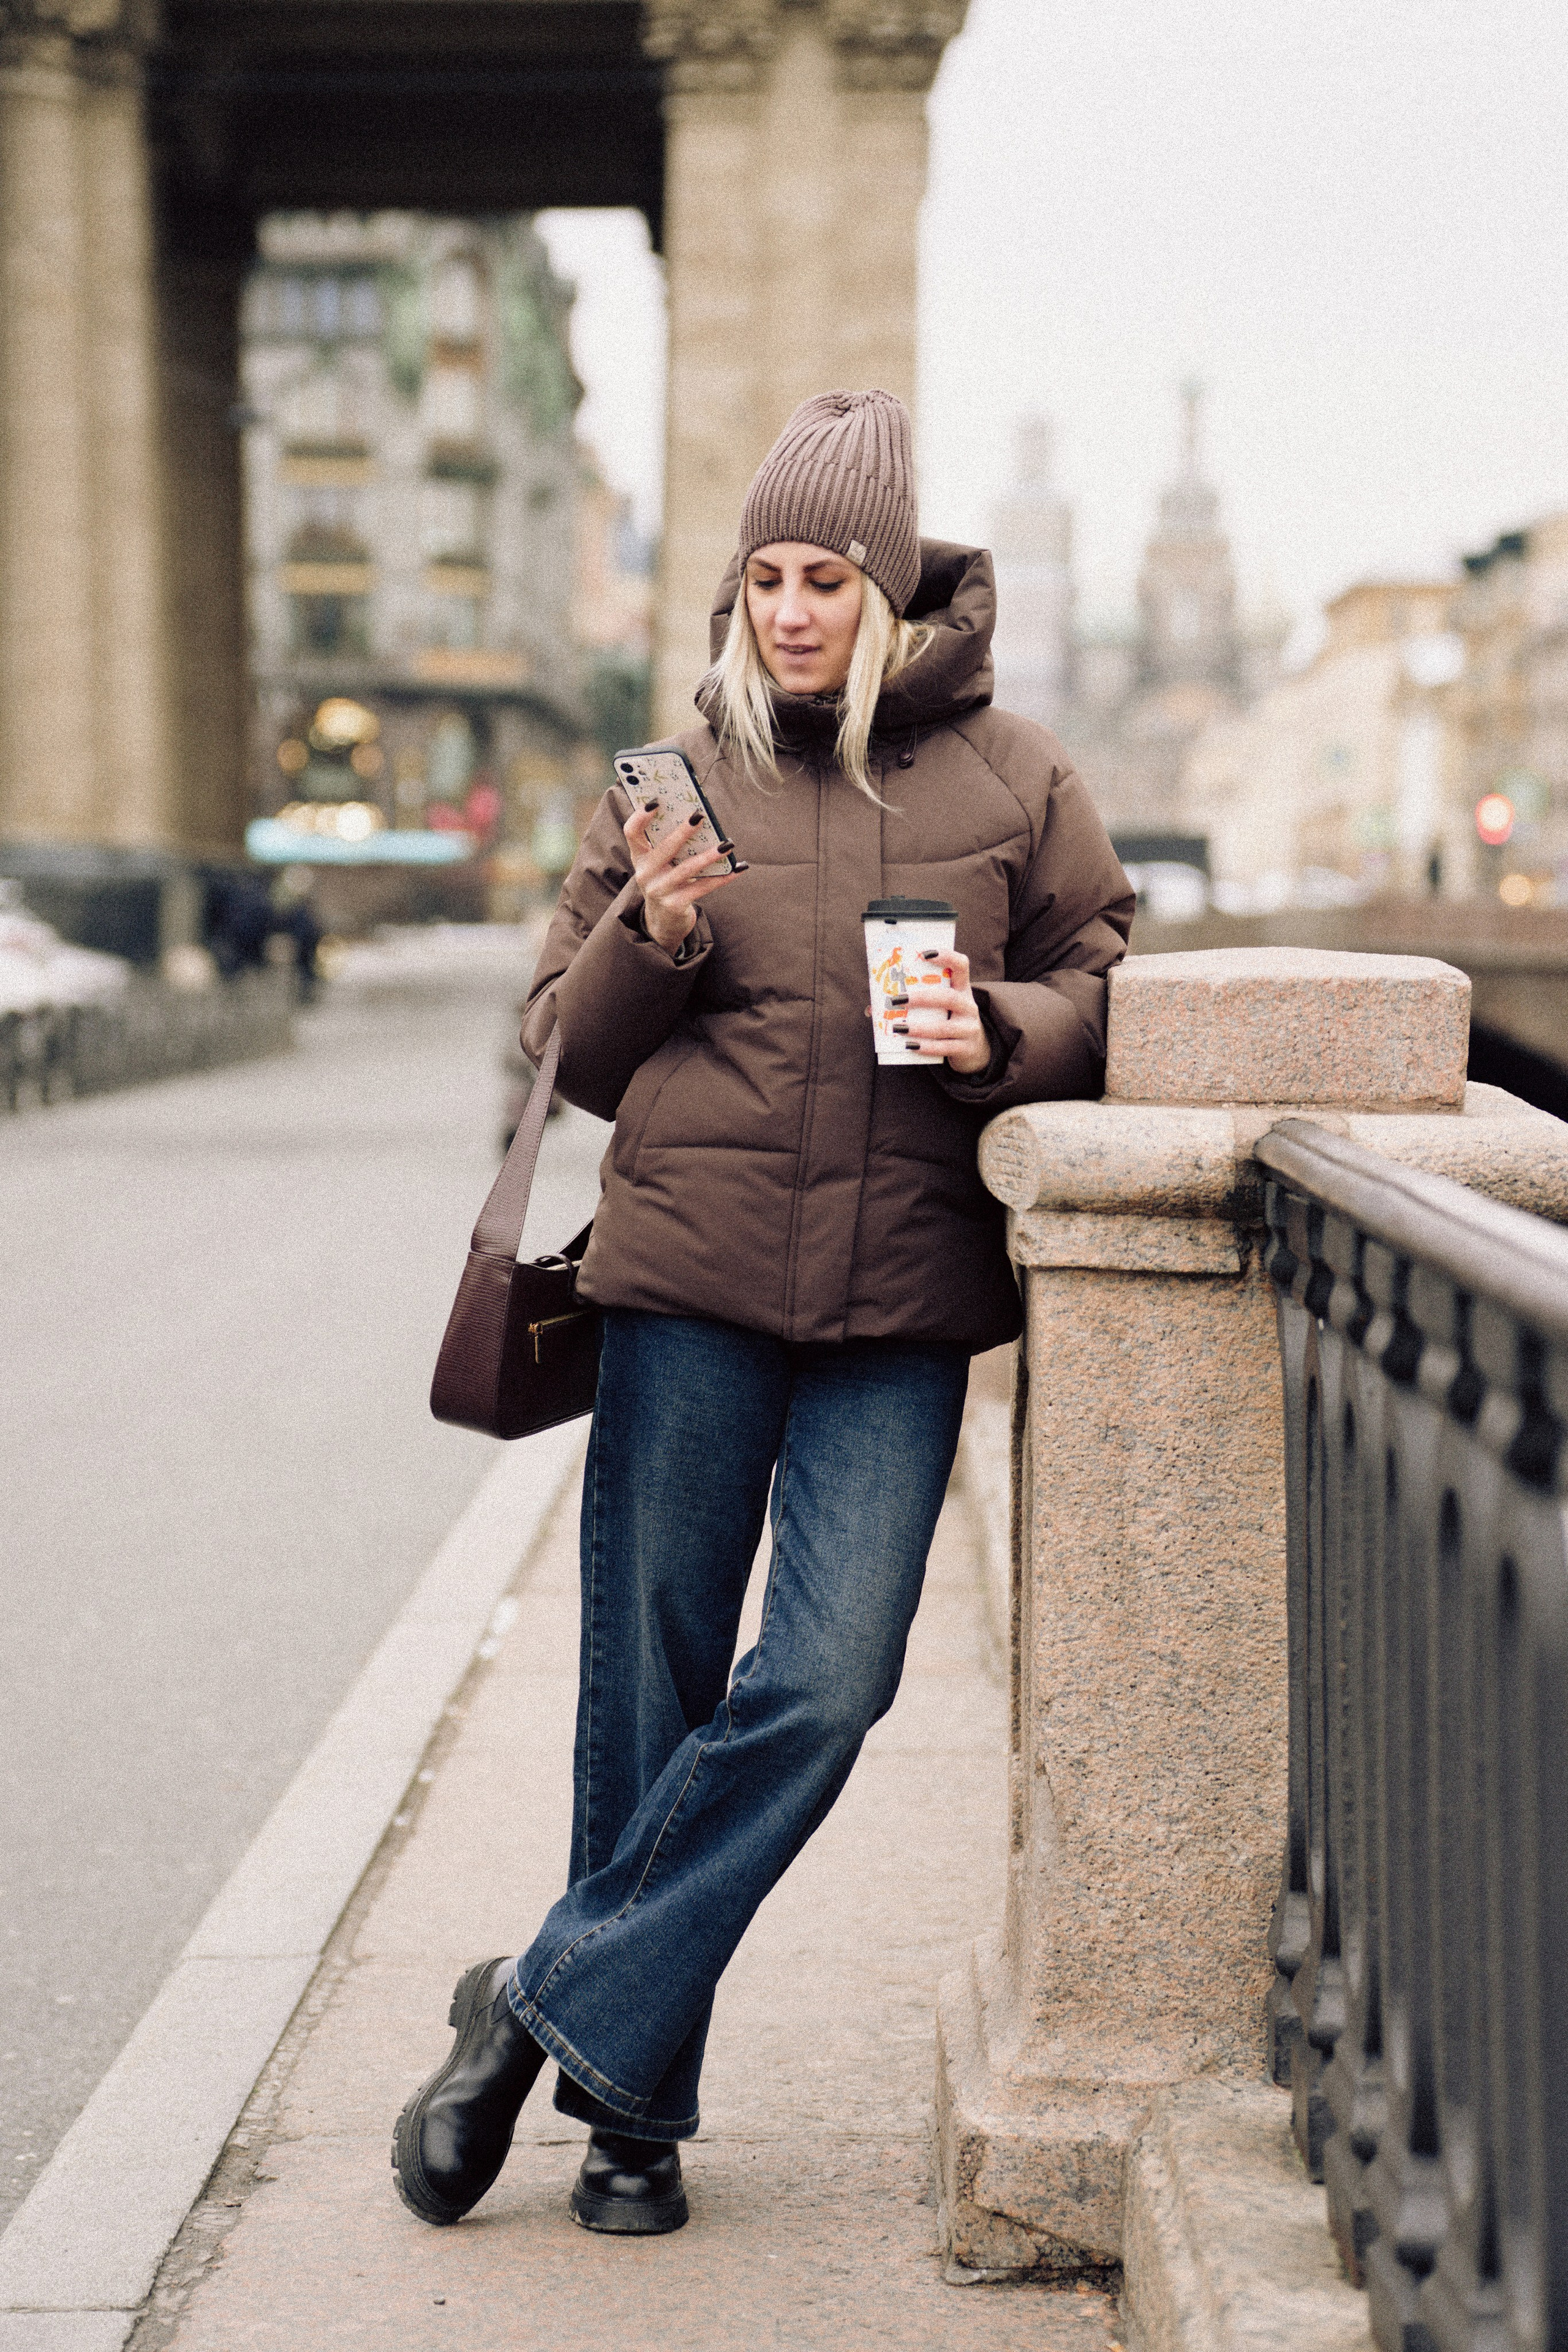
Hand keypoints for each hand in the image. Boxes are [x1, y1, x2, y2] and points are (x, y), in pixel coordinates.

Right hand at [623, 801, 745, 955]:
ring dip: (709, 855)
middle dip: (683, 831)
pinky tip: (738, 868)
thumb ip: (670, 843)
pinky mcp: (675, 905)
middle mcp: (645, 874)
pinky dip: (723, 877)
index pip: (632, 832)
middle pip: (664, 848)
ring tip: (727, 844)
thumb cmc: (666, 881)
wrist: (663, 922)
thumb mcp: (660, 864)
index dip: (640, 816)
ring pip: (687, 869)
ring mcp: (659, 891)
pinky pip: (703, 887)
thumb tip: (697, 817)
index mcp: (640, 857)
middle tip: (700, 816)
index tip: (656, 801)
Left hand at [865, 947, 991, 1075]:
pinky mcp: (966, 1048)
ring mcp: (970, 1028)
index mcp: (962, 988)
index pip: (961, 965)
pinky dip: (926, 1047)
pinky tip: (909, 1045)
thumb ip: (915, 1001)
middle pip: (949, 997)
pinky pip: (944, 1047)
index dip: (946, 956)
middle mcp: (969, 1006)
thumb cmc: (948, 1019)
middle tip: (897, 1000)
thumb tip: (872, 1007)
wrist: (975, 1049)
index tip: (925, 953)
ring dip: (919, 1027)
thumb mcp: (940, 1006)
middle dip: (921, 998)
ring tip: (898, 1027)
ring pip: (944, 1027)